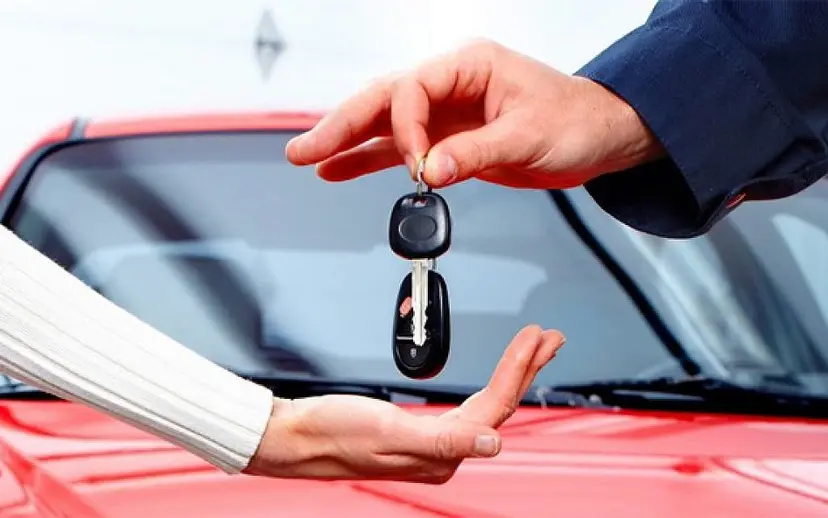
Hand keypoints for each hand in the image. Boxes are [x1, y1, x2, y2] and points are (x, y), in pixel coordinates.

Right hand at [244, 325, 563, 483]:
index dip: (519, 369)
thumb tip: (494, 443)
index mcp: (441, 453)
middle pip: (498, 405)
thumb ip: (445, 439)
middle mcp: (443, 451)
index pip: (495, 408)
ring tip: (533, 347)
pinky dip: (488, 383)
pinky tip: (495, 376)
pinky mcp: (421, 432)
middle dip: (527, 368)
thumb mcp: (389, 431)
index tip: (535, 336)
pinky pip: (469, 406)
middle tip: (550, 337)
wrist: (296, 437)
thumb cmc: (333, 433)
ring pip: (487, 405)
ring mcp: (433, 443)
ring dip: (512, 373)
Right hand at [286, 39, 663, 189]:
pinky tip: (341, 170)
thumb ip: (476, 153)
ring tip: (309, 159)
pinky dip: (371, 160)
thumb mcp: (529, 136)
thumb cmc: (575, 121)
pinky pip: (401, 151)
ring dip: (347, 143)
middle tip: (304, 149)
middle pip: (383, 100)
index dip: (405, 129)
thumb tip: (430, 171)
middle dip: (342, 124)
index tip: (417, 166)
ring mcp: (446, 113)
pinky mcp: (448, 141)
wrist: (597, 138)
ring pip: (384, 125)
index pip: (413, 90)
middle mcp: (450, 84)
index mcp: (469, 65)